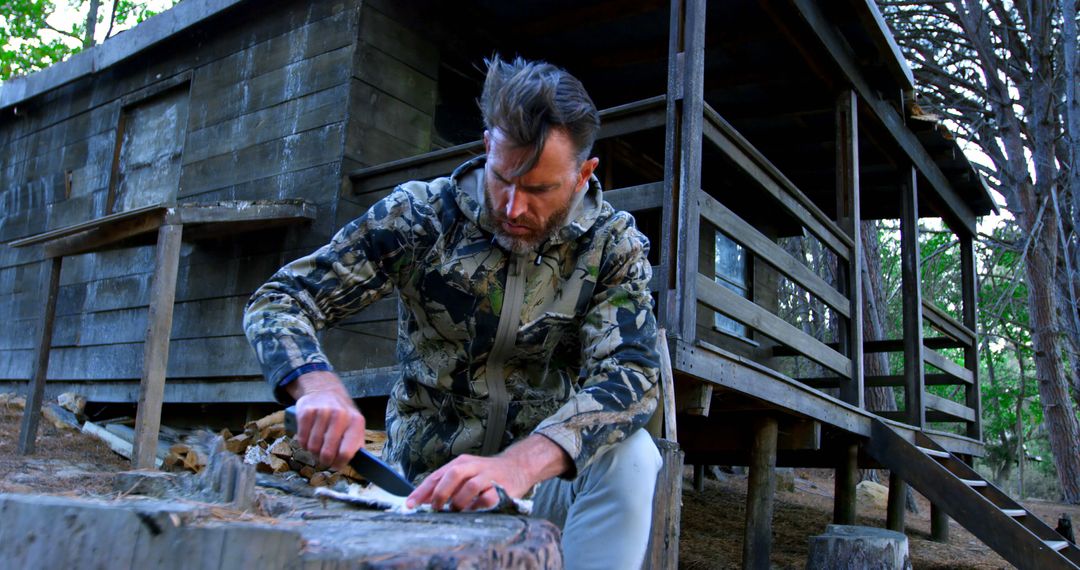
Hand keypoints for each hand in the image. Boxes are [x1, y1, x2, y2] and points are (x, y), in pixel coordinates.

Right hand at [288, 370, 364, 470]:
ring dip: (313, 451)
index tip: (335, 465)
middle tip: (324, 458)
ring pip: (313, 447)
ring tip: (318, 446)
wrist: (325, 391)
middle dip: (324, 460)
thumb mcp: (355, 426)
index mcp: (356, 422)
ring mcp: (322, 412)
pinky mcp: (307, 411)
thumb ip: (356, 445)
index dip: (339, 464)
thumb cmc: (341, 415)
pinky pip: (302, 439)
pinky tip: (309, 438)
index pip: (346, 453)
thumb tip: (359, 465)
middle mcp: (340, 415)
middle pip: (327, 453)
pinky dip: (304, 443)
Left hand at [406, 434, 569, 510]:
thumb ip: (445, 485)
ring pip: (470, 486)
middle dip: (441, 493)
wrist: (517, 466)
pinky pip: (487, 499)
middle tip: (436, 508)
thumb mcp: (464, 473)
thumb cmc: (486, 474)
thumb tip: (423, 500)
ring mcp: (487, 476)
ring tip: (456, 510)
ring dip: (459, 502)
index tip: (410, 504)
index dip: (422, 491)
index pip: (436, 475)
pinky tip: (474, 509)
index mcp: (460, 463)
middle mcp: (473, 466)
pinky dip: (478, 506)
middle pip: (453, 475)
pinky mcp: (501, 487)